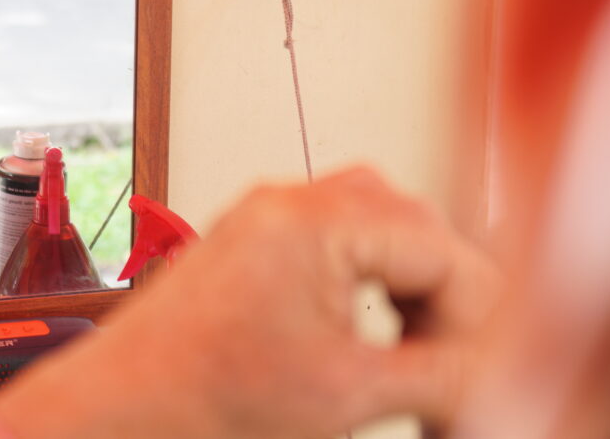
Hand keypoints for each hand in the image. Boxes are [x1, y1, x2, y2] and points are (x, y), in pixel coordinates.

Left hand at [0, 167, 497, 437]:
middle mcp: (288, 203)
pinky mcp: (252, 239)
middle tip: (458, 361)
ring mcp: (266, 217)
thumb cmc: (193, 393)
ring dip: (410, 284)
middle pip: (412, 226)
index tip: (484, 368)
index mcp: (314, 221)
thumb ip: (438, 375)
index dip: (477, 316)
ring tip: (419, 349)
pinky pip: (334, 237)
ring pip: (376, 226)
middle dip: (446, 296)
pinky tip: (372, 327)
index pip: (439, 248)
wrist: (117, 407)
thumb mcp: (343, 392)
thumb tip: (492, 372)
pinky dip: (368, 279)